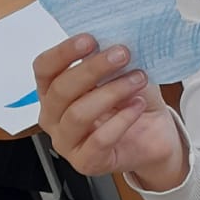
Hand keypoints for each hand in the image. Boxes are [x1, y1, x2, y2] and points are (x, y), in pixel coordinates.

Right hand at [33, 35, 183, 180]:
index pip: (44, 68)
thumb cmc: (132, 101)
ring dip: (111, 92)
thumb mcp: (124, 73)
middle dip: (93, 68)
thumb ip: (113, 58)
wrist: (155, 136)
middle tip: (122, 54)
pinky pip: (99, 139)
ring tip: (137, 79)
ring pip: (78, 114)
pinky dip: (122, 119)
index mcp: (54, 90)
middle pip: (61, 90)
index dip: (63, 52)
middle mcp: (53, 117)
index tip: (90, 39)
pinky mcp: (86, 162)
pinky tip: (137, 105)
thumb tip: (114, 38)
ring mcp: (66, 142)